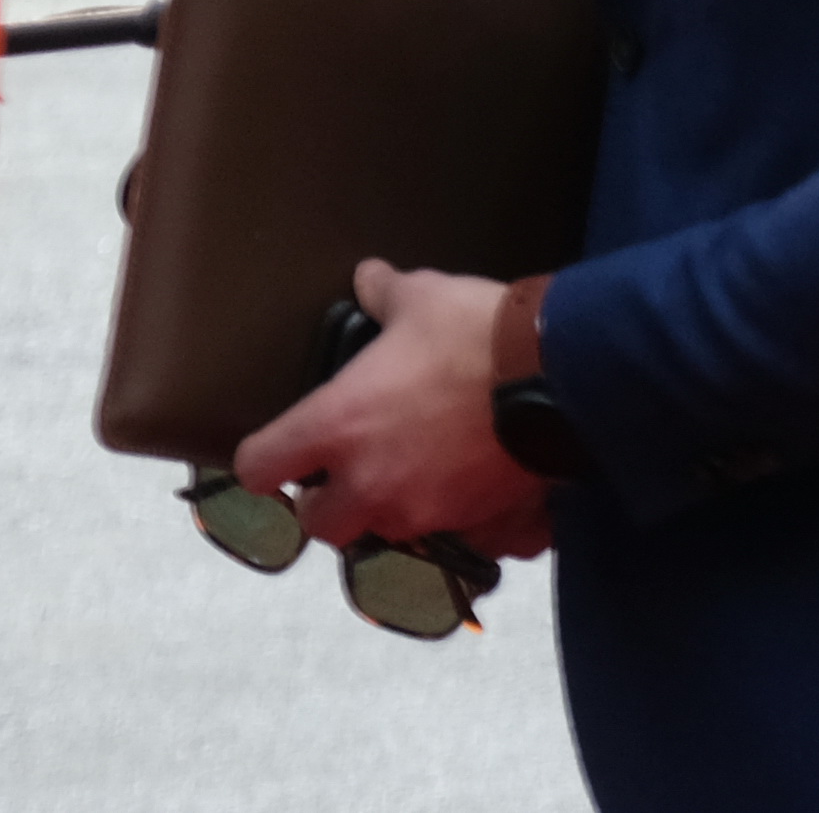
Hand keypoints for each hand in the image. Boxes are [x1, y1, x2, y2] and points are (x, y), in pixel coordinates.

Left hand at [230, 260, 551, 561]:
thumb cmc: (473, 333)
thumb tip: (368, 280)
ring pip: (382, 534)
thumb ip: (386, 294)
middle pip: (319, 523)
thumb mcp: (423, 297)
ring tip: (415, 473)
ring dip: (387, 511)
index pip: (261, 466)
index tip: (279, 448)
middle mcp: (367, 482)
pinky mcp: (471, 526)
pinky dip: (451, 520)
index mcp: (337, 426)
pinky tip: (469, 486)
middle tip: (349, 469)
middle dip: (328, 502)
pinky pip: (447, 538)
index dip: (263, 458)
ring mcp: (420, 511)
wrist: (557, 376)